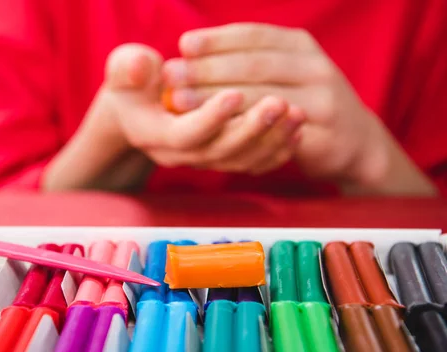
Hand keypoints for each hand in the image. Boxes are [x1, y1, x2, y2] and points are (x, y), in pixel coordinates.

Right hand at [103, 44, 305, 174]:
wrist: (138, 110)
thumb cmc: (132, 86)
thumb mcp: (122, 71)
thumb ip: (127, 68)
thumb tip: (141, 67)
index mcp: (155, 134)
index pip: (184, 134)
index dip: (211, 118)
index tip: (235, 92)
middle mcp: (181, 154)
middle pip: (220, 152)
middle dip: (252, 129)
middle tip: (280, 103)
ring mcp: (204, 159)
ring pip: (241, 160)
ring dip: (271, 140)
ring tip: (298, 114)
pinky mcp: (221, 157)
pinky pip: (251, 163)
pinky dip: (276, 151)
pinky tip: (296, 131)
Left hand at [161, 23, 396, 185]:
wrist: (355, 140)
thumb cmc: (304, 99)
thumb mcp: (285, 68)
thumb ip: (247, 59)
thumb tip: (188, 51)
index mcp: (300, 45)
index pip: (254, 36)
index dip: (217, 39)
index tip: (182, 44)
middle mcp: (315, 67)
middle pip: (253, 65)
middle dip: (207, 69)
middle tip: (171, 74)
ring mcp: (324, 102)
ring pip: (262, 99)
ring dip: (215, 99)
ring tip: (178, 102)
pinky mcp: (324, 137)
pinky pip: (276, 134)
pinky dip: (241, 132)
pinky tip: (211, 133)